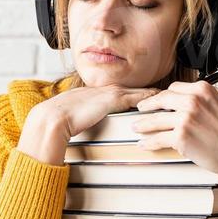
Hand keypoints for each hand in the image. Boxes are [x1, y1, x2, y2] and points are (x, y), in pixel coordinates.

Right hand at [34, 83, 161, 141]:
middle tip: (162, 93)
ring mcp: (107, 93)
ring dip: (150, 93)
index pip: (117, 91)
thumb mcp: (70, 118)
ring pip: (135, 91)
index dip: (131, 94)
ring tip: (165, 95)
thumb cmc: (56, 122)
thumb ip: (80, 120)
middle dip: (145, 91)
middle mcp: (101, 90)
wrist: (52, 119)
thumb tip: (79, 130)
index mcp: (92, 93)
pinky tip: (159, 100)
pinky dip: (148, 98)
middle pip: (129, 88)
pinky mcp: (112, 100)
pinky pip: (136, 97)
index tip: (142, 96)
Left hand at [132, 80, 217, 183]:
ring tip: (136, 127)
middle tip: (140, 109)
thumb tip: (198, 93)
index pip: (174, 88)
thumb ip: (211, 95)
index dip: (165, 95)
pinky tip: (144, 144)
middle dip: (148, 105)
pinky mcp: (181, 137)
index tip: (159, 100)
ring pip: (156, 119)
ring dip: (143, 124)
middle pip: (161, 99)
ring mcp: (185, 119)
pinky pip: (158, 138)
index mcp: (203, 90)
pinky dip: (149, 142)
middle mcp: (192, 101)